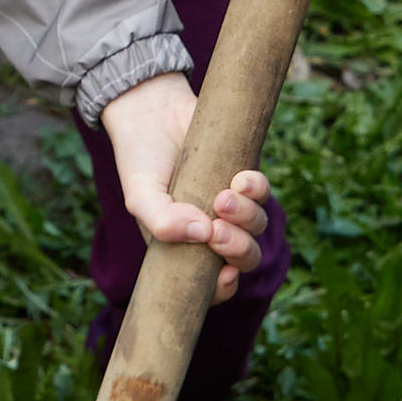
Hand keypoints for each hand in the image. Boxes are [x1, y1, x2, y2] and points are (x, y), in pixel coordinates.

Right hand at [100, 73, 269, 304]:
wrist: (151, 112)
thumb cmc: (140, 161)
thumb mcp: (139, 196)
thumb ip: (160, 221)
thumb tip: (201, 233)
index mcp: (185, 247)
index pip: (212, 283)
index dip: (224, 288)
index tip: (226, 276)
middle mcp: (212, 230)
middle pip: (244, 257)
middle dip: (239, 250)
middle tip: (218, 231)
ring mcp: (230, 204)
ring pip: (258, 226)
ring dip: (246, 217)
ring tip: (222, 197)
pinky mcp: (242, 175)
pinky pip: (263, 191)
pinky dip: (257, 189)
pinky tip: (239, 178)